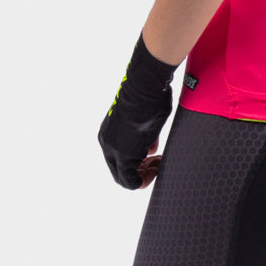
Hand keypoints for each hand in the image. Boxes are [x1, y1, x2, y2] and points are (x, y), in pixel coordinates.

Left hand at [98, 33, 176, 188]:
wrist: (145, 85)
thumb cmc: (149, 94)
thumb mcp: (144, 118)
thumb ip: (144, 136)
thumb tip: (150, 148)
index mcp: (109, 133)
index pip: (117, 159)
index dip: (135, 163)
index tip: (152, 156)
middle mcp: (107, 143)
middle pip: (119, 172)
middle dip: (140, 171)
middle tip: (157, 163)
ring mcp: (114, 150)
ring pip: (124, 178)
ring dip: (143, 175)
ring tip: (159, 164)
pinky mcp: (124, 154)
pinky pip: (130, 181)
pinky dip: (144, 180)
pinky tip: (157, 169)